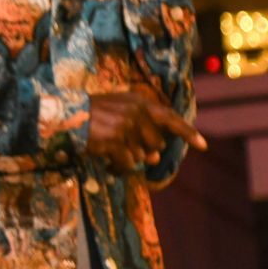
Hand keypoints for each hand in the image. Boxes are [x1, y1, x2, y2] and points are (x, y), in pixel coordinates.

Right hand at [86, 85, 205, 171]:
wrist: (63, 116)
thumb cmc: (90, 115)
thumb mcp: (118, 114)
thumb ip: (140, 131)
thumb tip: (155, 158)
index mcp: (138, 102)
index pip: (169, 117)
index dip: (187, 132)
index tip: (204, 146)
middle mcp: (136, 112)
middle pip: (156, 144)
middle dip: (143, 149)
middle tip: (122, 144)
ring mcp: (125, 126)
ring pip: (141, 156)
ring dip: (127, 158)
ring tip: (109, 150)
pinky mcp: (114, 140)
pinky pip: (127, 164)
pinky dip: (118, 167)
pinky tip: (107, 161)